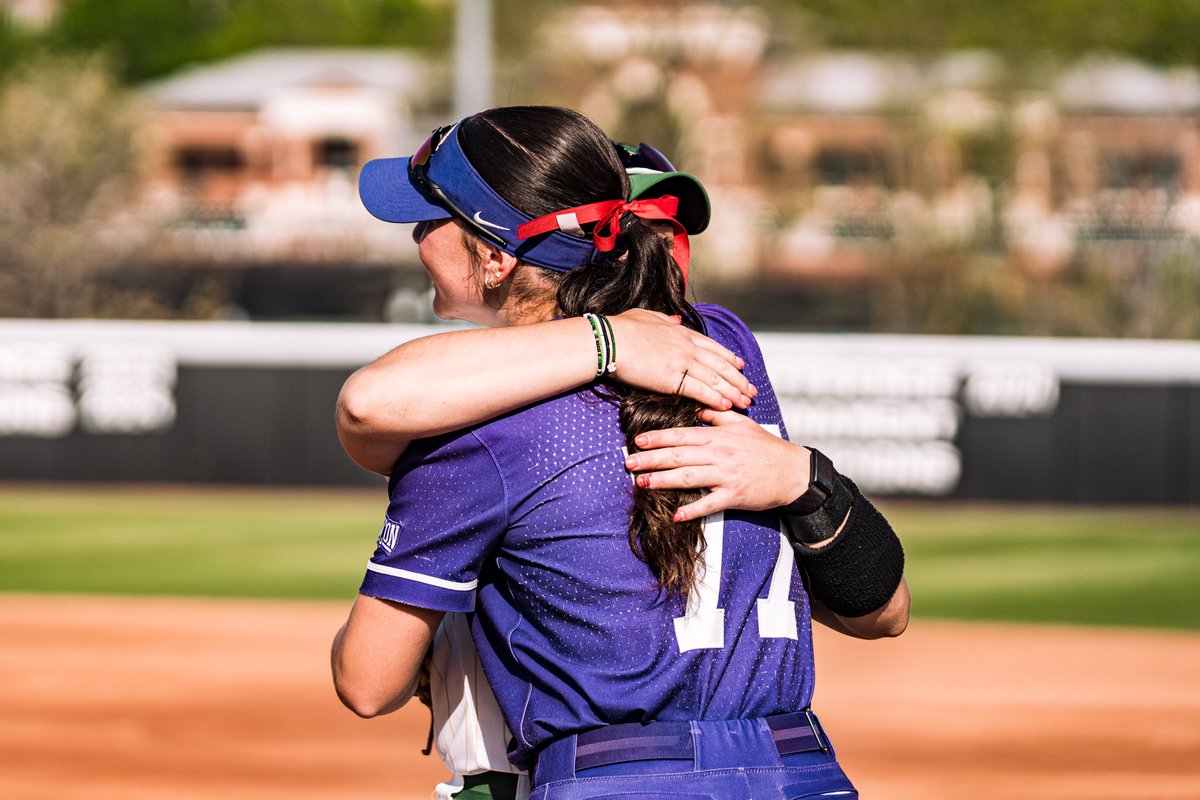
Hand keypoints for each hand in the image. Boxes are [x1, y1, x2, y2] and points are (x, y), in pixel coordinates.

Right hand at [606, 309, 756, 410]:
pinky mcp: (672, 378)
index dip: (729, 358)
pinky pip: (700, 390)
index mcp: (681, 332)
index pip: (713, 347)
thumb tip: (675, 318)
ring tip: (745, 402)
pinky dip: (715, 399)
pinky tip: (726, 406)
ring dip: (733, 391)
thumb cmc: (621, 328)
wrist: (609, 340)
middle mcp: (686, 346)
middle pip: (720, 364)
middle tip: (751, 389)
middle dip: (738, 379)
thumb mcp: (647, 315)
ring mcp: (682, 362)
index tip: (741, 366)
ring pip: (715, 379)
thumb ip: (664, 319)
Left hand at [623, 409, 810, 521]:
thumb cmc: (766, 448)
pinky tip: (675, 515)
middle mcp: (720, 454)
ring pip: (689, 477)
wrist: (793, 472)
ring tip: (642, 483)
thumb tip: (695, 405)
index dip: (658, 438)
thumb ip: (716, 414)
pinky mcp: (734, 495)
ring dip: (663, 481)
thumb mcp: (742, 423)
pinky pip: (709, 504)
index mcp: (719, 436)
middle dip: (651, 459)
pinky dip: (692, 510)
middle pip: (679, 456)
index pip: (682, 435)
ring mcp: (726, 476)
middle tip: (629, 463)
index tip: (638, 440)